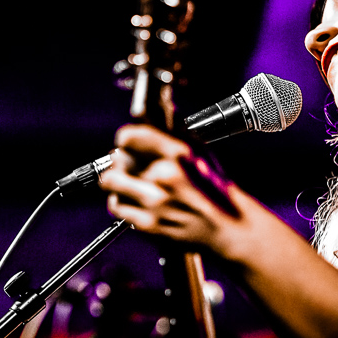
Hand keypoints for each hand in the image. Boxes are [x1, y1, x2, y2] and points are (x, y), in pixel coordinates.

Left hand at [99, 124, 241, 252]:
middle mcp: (163, 176)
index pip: (128, 137)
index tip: (127, 142)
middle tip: (132, 166)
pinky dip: (121, 202)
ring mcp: (153, 202)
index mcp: (177, 154)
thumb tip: (160, 109)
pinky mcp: (147, 224)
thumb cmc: (216, 191)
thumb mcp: (200, 153)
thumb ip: (176, 131)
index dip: (126, 138)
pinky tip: (136, 201)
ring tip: (133, 184)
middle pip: (117, 158)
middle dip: (123, 161)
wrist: (227, 228)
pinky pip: (116, 205)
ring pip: (111, 182)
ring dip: (119, 182)